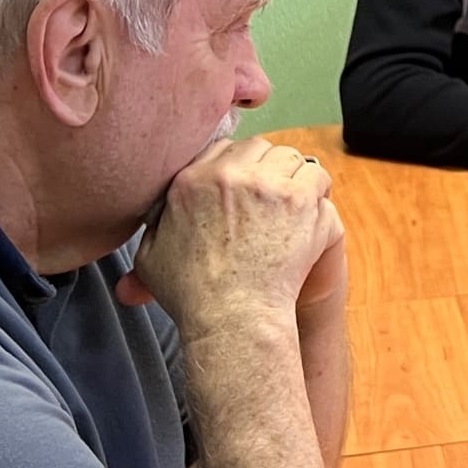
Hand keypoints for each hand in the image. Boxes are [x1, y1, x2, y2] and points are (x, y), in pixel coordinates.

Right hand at [115, 138, 343, 335]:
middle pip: (257, 148)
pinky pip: (316, 174)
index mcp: (191, 180)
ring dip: (292, 176)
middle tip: (271, 195)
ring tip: (293, 202)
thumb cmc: (194, 297)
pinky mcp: (298, 198)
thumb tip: (153, 222)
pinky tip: (311, 209)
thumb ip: (152, 231)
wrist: (233, 319)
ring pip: (289, 157)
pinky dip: (317, 190)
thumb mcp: (151, 259)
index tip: (244, 184)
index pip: (222, 149)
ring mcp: (267, 184)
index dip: (236, 166)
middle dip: (265, 167)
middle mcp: (229, 174)